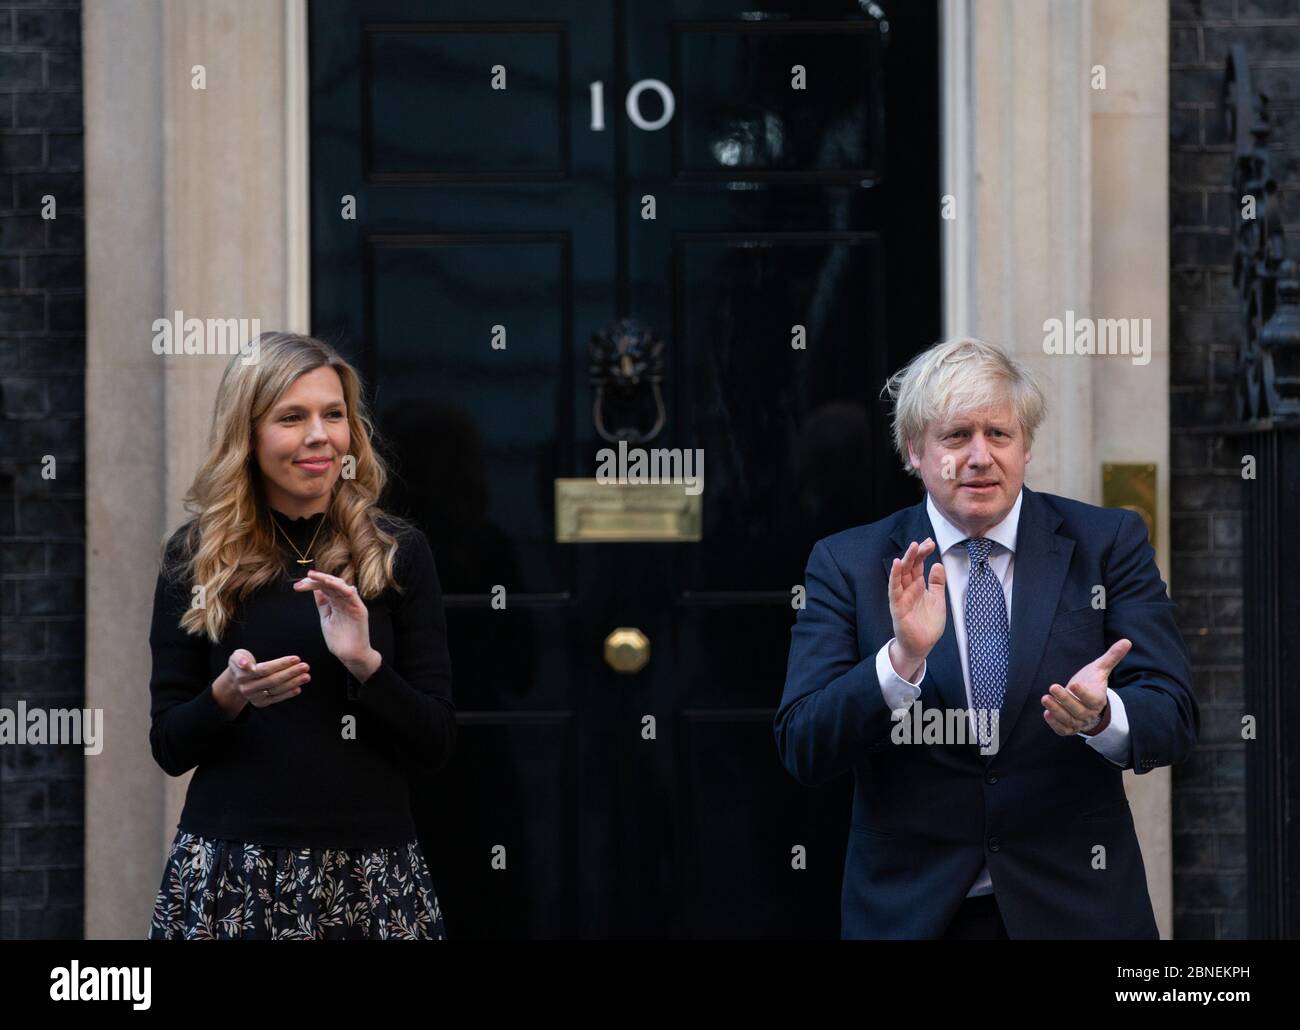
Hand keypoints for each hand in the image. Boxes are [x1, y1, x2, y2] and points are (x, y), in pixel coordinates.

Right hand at [216, 648, 309, 714]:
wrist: (236, 680)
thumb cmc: (242, 663)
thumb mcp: (238, 656)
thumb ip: (241, 658)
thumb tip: (246, 664)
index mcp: (243, 675)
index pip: (265, 669)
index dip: (281, 664)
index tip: (296, 658)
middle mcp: (247, 688)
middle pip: (272, 680)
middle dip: (290, 673)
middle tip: (305, 666)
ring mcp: (254, 697)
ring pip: (276, 690)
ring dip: (293, 683)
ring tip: (306, 676)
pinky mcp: (260, 703)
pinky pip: (276, 698)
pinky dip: (288, 694)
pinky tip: (298, 688)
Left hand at [293, 569, 378, 676]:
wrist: (350, 655)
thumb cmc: (339, 640)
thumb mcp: (326, 618)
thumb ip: (322, 604)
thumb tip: (315, 590)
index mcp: (337, 602)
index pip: (324, 588)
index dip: (311, 584)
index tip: (298, 586)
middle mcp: (345, 600)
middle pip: (330, 584)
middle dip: (315, 581)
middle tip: (301, 582)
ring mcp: (352, 604)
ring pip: (340, 585)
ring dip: (325, 579)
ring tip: (312, 576)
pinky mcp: (359, 609)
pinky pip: (350, 594)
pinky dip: (340, 586)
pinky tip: (328, 582)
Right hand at [888, 538, 946, 671]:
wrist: (922, 645)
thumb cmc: (928, 624)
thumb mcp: (938, 600)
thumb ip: (937, 583)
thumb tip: (937, 564)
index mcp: (918, 586)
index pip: (919, 565)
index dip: (924, 553)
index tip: (930, 542)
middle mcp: (908, 588)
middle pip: (911, 566)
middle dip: (917, 553)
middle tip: (924, 542)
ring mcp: (901, 596)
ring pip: (902, 574)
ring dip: (906, 560)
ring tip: (912, 547)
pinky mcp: (897, 606)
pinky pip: (894, 589)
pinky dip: (895, 576)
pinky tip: (897, 564)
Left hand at [1041, 638, 1131, 735]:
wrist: (1087, 703)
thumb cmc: (1092, 683)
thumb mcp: (1100, 669)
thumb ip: (1111, 657)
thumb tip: (1127, 641)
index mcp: (1098, 699)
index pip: (1092, 699)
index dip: (1083, 693)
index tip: (1074, 684)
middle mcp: (1089, 713)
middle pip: (1078, 711)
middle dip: (1065, 700)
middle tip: (1052, 687)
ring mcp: (1079, 722)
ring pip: (1069, 721)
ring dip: (1056, 711)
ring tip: (1045, 698)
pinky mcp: (1068, 728)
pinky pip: (1062, 730)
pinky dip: (1054, 724)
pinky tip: (1046, 713)